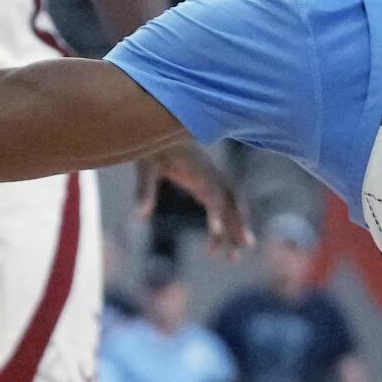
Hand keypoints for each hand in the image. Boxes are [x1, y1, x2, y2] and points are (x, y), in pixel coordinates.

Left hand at [135, 144, 252, 259]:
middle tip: (242, 248)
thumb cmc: (153, 146)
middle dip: (238, 223)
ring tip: (233, 258)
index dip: (217, 213)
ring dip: (234, 229)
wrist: (158, 123)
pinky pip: (218, 208)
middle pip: (232, 200)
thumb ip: (144, 190)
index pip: (214, 193)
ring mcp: (210, 179)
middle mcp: (210, 175)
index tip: (216, 233)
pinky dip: (219, 227)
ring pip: (230, 206)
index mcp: (199, 168)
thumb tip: (138, 217)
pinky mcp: (205, 184)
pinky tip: (212, 249)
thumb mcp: (145, 165)